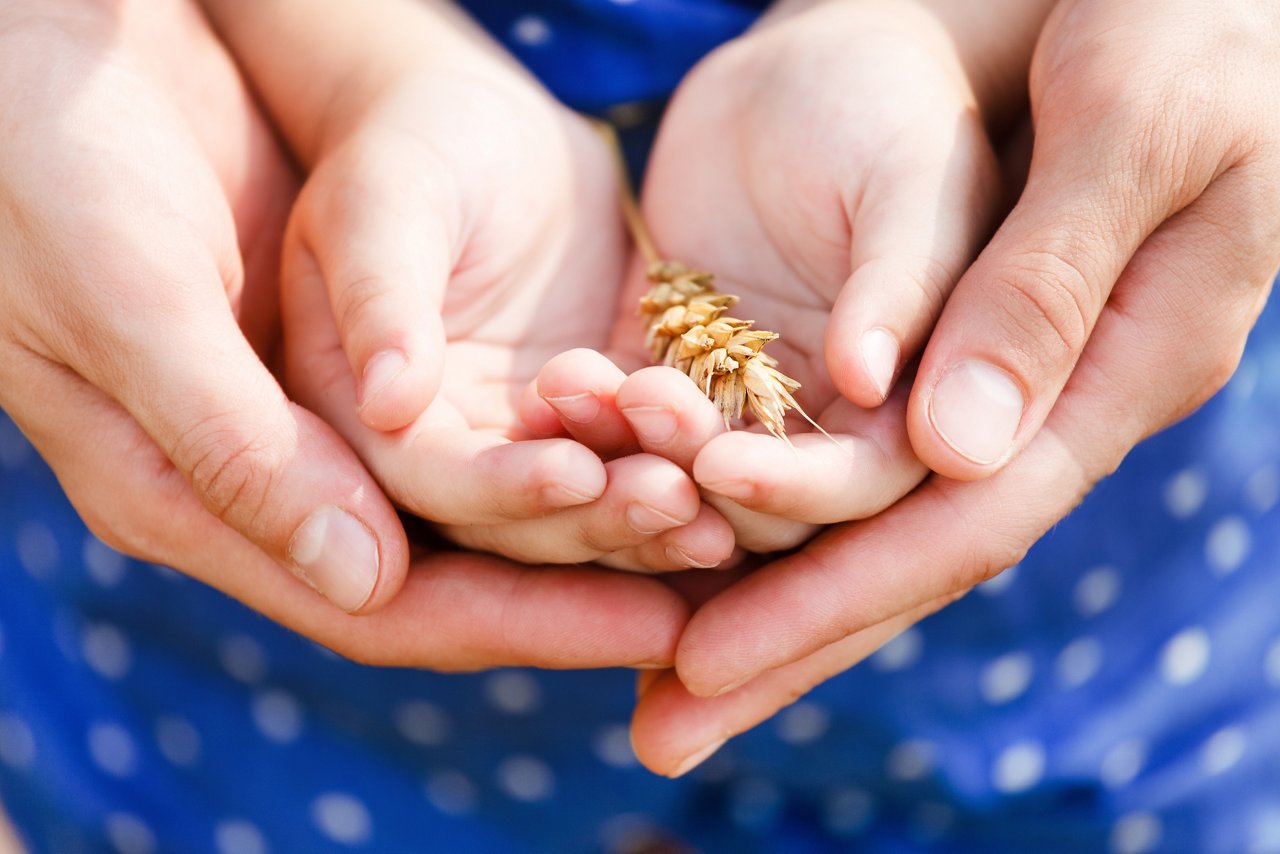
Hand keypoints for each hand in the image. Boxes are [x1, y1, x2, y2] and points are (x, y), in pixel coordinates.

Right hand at [0, 0, 689, 670]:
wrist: (67, 49)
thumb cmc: (61, 165)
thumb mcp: (133, 296)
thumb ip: (234, 441)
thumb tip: (360, 578)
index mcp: (203, 494)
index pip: (382, 602)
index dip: (516, 621)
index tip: (643, 626)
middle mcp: (280, 472)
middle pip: (456, 562)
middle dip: (582, 569)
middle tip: (707, 561)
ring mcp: (332, 412)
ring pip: (490, 492)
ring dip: (601, 503)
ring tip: (717, 504)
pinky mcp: (380, 349)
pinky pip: (498, 407)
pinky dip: (588, 422)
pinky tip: (671, 423)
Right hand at [204, 0, 735, 571]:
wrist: (484, 125)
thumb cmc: (411, 140)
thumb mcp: (381, 199)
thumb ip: (376, 296)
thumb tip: (386, 402)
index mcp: (348, 417)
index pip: (419, 487)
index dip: (498, 493)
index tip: (578, 477)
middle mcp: (427, 457)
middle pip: (503, 530)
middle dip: (591, 525)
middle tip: (677, 507)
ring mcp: (505, 450)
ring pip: (572, 516)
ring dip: (643, 523)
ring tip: (721, 517)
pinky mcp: (574, 432)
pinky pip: (625, 472)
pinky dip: (674, 481)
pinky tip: (735, 490)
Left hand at [629, 0, 1279, 774]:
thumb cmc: (1175, 20)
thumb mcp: (1135, 125)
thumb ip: (1048, 283)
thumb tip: (958, 452)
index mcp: (1110, 372)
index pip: (961, 522)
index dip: (835, 599)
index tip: (711, 666)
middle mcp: (1034, 401)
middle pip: (893, 549)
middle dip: (777, 640)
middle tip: (658, 725)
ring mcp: (971, 374)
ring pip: (846, 507)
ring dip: (742, 584)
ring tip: (642, 667)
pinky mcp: (908, 335)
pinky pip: (818, 426)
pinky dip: (737, 485)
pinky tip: (653, 523)